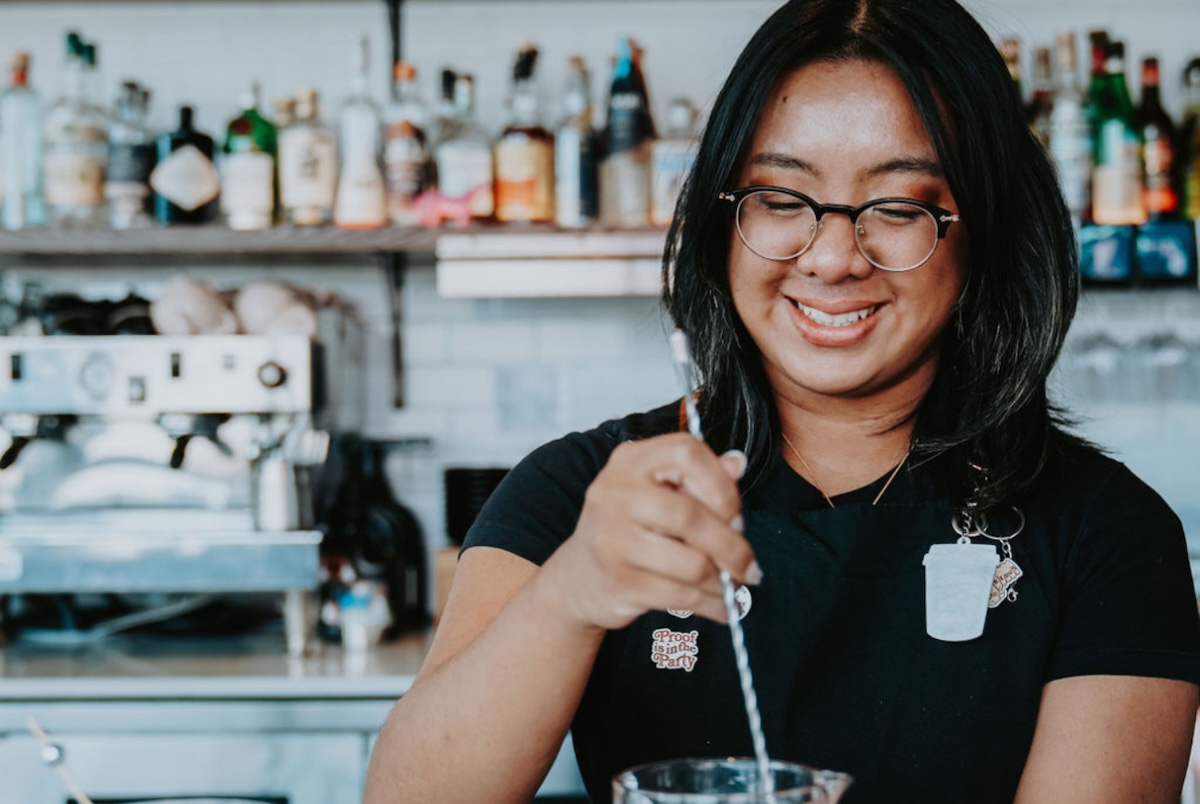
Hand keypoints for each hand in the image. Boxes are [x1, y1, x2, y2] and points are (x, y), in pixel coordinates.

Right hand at [539, 433, 758, 631]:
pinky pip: (682, 597)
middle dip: (732, 546)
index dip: (721, 484)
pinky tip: (721, 606)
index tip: (735, 514)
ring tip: (732, 585)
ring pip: (692, 564)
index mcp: (630, 461)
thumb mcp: (659, 490)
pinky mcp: (619, 583)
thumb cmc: (630, 526)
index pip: (686, 453)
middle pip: (691, 516)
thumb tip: (738, 464)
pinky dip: (712, 605)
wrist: (579, 575)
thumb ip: (699, 476)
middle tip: (748, 565)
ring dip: (724, 581)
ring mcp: (612, 540)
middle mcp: (615, 493)